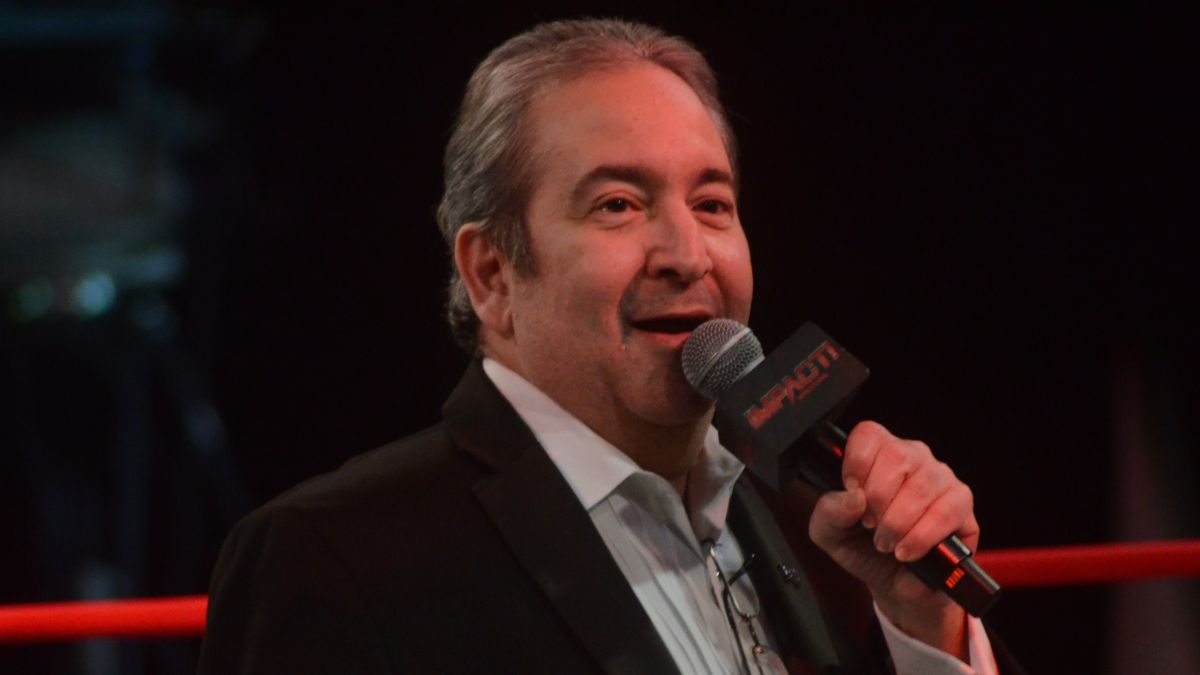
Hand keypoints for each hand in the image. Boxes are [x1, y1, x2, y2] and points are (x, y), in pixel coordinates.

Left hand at [807, 420, 977, 658]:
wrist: (894, 586)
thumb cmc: (862, 548)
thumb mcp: (830, 533)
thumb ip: (829, 511)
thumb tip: (853, 497)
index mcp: (877, 454)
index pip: (869, 434)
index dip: (857, 463)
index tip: (852, 492)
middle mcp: (912, 458)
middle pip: (896, 456)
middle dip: (878, 498)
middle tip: (870, 525)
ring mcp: (941, 477)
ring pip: (922, 485)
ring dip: (898, 522)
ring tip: (886, 543)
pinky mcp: (961, 504)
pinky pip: (946, 511)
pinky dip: (921, 536)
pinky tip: (907, 551)